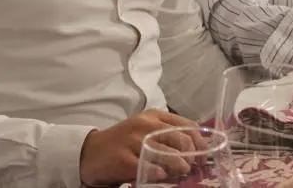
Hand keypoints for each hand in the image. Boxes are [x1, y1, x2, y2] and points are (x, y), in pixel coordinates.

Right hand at [79, 109, 201, 185]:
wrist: (91, 152)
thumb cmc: (124, 141)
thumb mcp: (146, 129)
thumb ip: (168, 133)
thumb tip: (197, 146)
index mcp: (154, 115)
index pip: (187, 125)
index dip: (199, 142)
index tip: (201, 154)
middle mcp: (145, 125)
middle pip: (181, 140)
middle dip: (191, 156)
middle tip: (190, 166)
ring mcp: (133, 141)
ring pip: (169, 155)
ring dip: (179, 168)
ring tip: (179, 173)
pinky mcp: (124, 159)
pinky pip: (151, 169)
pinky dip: (160, 175)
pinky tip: (160, 177)